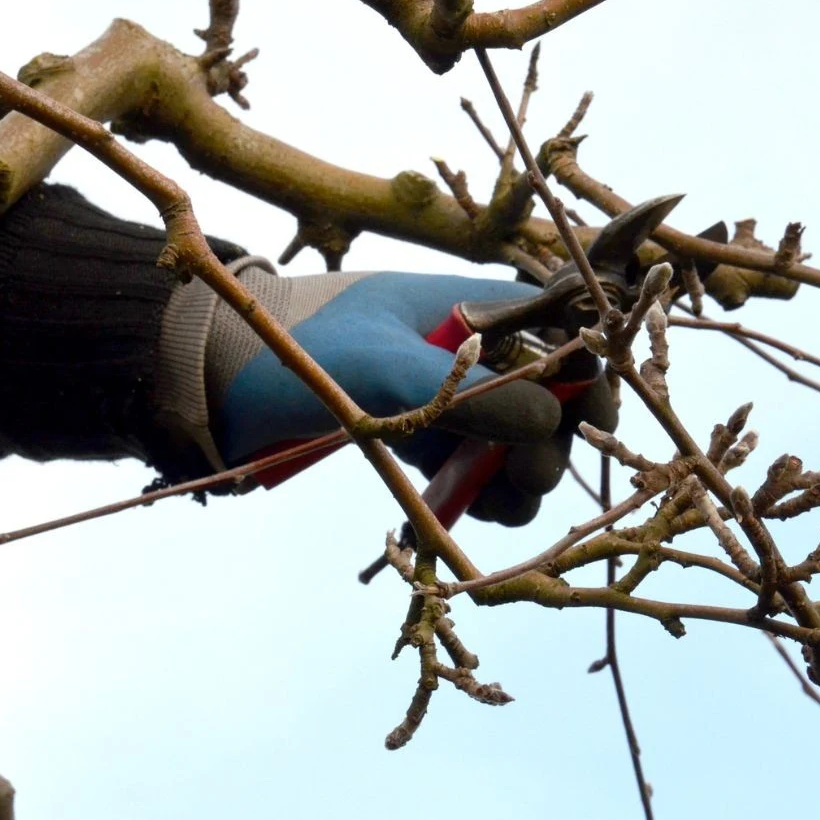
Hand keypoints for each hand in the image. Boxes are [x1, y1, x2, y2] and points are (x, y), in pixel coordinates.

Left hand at [207, 267, 617, 525]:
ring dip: (521, 476)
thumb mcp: (383, 366)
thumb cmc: (305, 347)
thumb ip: (464, 394)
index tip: (595, 420)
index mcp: (471, 308)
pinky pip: (474, 467)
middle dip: (552, 439)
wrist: (223, 377)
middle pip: (548, 395)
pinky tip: (466, 511)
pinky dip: (482, 493)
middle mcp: (470, 351)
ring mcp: (448, 395)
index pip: (558, 330)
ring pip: (515, 440)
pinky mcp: (423, 435)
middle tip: (526, 476)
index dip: (586, 373)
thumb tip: (548, 425)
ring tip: (499, 503)